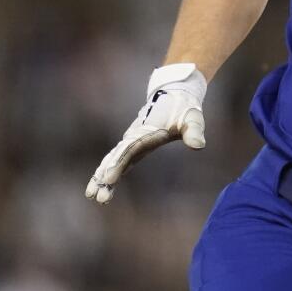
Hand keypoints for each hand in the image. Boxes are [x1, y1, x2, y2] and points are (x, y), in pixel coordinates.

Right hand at [85, 63, 206, 203]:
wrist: (175, 94)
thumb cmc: (184, 109)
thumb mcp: (192, 119)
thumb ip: (194, 132)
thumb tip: (198, 146)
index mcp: (146, 132)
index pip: (129, 150)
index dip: (118, 163)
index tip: (108, 178)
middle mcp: (134, 136)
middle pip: (116, 157)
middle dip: (106, 176)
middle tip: (97, 196)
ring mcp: (131, 140)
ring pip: (112, 159)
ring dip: (102, 176)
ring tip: (92, 195)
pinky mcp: (133, 144)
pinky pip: (117, 158)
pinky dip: (107, 170)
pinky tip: (100, 186)